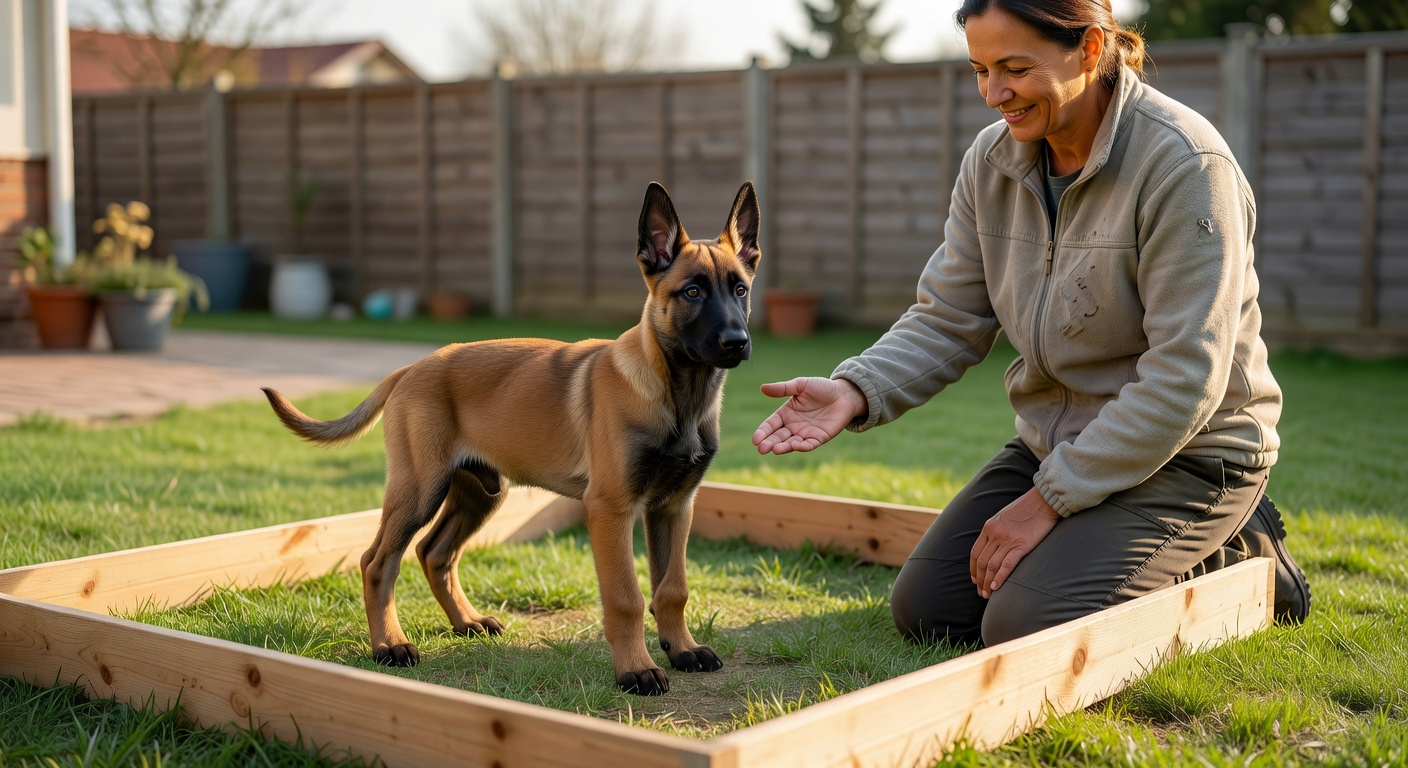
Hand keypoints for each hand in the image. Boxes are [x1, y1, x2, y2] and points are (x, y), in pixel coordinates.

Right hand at [752, 377, 866, 454]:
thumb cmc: (822, 388)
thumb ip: (783, 388)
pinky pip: (809, 445)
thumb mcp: (801, 385)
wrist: (844, 394)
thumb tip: (763, 388)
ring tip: (776, 449)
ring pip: (791, 443)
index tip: (755, 439)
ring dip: (783, 447)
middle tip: (762, 449)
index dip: (763, 432)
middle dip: (769, 443)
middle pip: (778, 437)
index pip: (771, 425)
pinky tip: (796, 446)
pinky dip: (802, 446)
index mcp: (786, 413)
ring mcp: (805, 433)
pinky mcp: (819, 438)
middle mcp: (793, 426)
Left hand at [970, 488, 1060, 598]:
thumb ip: (997, 531)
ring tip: (987, 595)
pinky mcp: (1021, 545)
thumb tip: (994, 545)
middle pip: (982, 562)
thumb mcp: (1004, 517)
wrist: (1044, 500)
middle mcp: (995, 534)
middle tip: (980, 592)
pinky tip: (996, 588)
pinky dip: (999, 578)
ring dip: (987, 583)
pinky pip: (1006, 565)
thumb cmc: (1027, 509)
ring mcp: (1007, 540)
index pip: (975, 553)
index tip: (975, 579)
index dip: (973, 569)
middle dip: (979, 580)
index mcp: (989, 527)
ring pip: (991, 566)